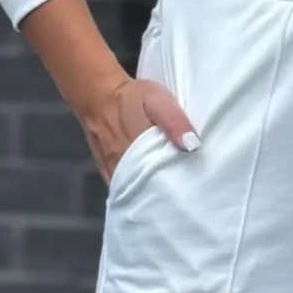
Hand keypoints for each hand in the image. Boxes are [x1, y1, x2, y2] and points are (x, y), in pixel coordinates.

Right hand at [16, 0, 201, 185]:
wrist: (98, 95)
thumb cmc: (131, 98)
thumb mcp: (158, 101)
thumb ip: (175, 121)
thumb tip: (192, 146)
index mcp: (140, 154)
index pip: (163, 183)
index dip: (180, 189)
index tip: (194, 191)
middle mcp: (124, 169)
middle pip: (150, 191)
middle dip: (167, 195)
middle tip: (186, 196)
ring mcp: (114, 172)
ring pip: (137, 192)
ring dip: (152, 194)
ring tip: (172, 195)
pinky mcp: (108, 172)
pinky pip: (124, 189)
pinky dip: (137, 192)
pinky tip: (150, 191)